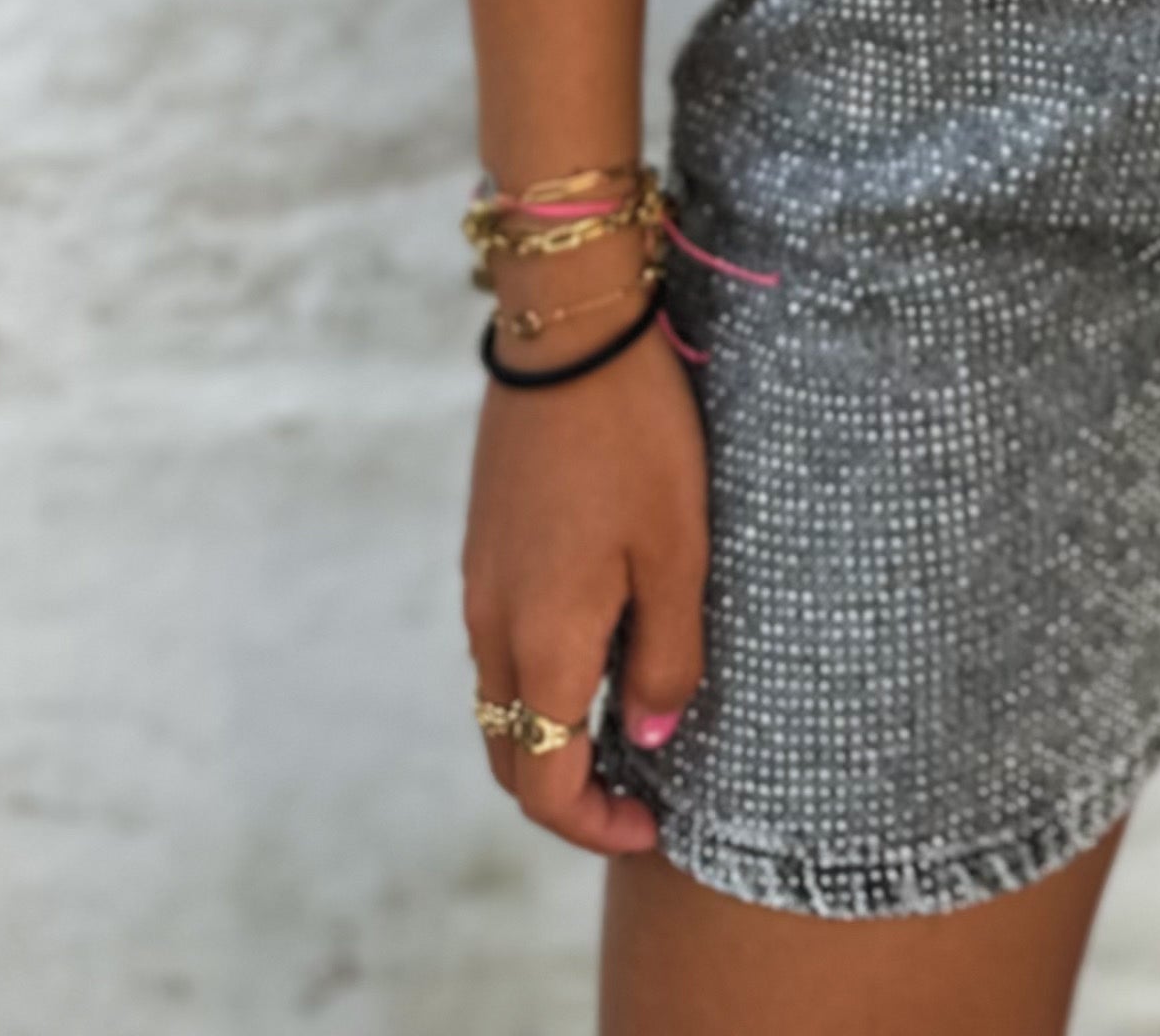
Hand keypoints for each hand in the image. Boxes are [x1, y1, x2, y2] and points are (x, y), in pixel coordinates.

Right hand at [461, 315, 708, 855]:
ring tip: (632, 714)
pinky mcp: (484, 546)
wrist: (568, 333)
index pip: (542, 786)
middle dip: (569, 793)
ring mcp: (480, 584)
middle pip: (511, 756)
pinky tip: (603, 641)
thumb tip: (649, 737)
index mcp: (542, 642)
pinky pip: (502, 645)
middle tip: (642, 787)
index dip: (595, 826)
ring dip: (554, 733)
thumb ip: (666, 657)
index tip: (653, 822)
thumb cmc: (636, 439)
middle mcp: (493, 626)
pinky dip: (543, 677)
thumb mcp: (678, 551)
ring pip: (503, 701)